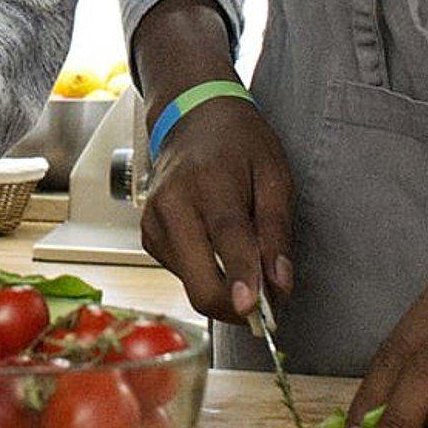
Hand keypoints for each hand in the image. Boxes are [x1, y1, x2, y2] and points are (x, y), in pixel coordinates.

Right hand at [139, 95, 294, 323]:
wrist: (192, 117)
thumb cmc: (239, 143)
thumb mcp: (274, 174)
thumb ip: (277, 230)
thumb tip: (280, 284)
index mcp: (209, 180)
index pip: (226, 236)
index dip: (242, 277)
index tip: (255, 310)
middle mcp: (172, 202)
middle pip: (200, 280)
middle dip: (237, 306)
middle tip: (269, 304)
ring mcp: (154, 220)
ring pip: (192, 285)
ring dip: (224, 289)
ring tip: (244, 259)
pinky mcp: (148, 234)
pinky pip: (182, 274)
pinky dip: (206, 272)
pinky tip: (216, 245)